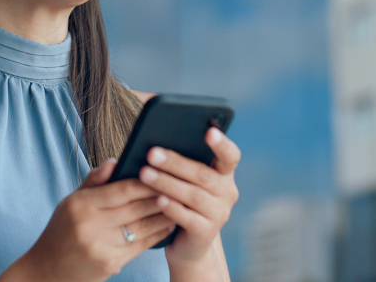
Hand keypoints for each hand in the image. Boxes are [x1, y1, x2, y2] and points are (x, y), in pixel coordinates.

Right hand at [13, 159, 175, 281]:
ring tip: (180, 203)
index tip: (161, 172)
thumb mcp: (70, 202)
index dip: (144, 181)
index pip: (121, 189)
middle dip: (160, 196)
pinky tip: (168, 223)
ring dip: (164, 214)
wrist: (46, 271)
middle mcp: (91, 226)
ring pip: (143, 227)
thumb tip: (116, 161)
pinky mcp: (112, 264)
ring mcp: (102, 247)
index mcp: (80, 206)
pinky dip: (158, 233)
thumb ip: (94, 181)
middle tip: (178, 185)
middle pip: (136, 207)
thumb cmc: (60, 232)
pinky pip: (142, 245)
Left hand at [138, 127, 240, 264]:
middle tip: (152, 153)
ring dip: (167, 183)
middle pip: (203, 174)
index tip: (209, 131)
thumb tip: (156, 144)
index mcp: (224, 174)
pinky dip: (173, 208)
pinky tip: (158, 200)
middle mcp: (227, 193)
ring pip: (194, 195)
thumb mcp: (186, 181)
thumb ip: (181, 164)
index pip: (230, 156)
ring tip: (145, 174)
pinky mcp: (206, 233)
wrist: (187, 243)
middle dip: (176, 163)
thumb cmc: (183, 202)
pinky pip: (189, 218)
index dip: (221, 144)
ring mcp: (219, 214)